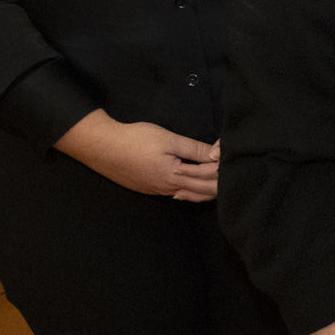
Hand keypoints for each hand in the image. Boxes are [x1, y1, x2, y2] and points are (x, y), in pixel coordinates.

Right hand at [54, 111, 218, 200]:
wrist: (102, 147)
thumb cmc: (136, 139)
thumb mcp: (169, 139)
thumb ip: (194, 148)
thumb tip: (216, 155)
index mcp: (175, 176)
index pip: (208, 177)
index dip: (221, 167)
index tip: (231, 156)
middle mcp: (168, 188)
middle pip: (203, 191)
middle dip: (219, 183)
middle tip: (232, 171)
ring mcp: (157, 191)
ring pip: (190, 195)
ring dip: (207, 190)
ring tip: (220, 180)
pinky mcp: (149, 189)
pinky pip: (176, 194)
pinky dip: (191, 191)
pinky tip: (195, 187)